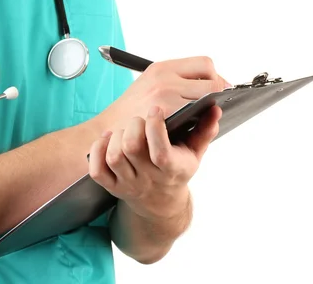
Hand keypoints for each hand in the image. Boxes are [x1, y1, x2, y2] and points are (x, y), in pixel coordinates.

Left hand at [89, 104, 221, 219]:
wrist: (161, 203)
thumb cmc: (177, 169)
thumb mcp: (195, 153)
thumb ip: (205, 130)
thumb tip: (215, 108)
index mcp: (172, 170)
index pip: (160, 151)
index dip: (155, 127)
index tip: (155, 109)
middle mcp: (148, 179)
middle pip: (132, 149)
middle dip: (134, 126)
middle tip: (139, 119)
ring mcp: (128, 184)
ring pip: (114, 157)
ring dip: (116, 136)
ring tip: (124, 129)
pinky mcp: (112, 186)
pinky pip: (98, 170)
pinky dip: (98, 150)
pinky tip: (108, 139)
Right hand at [96, 56, 229, 132]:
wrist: (108, 130)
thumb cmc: (130, 111)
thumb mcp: (149, 85)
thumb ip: (177, 81)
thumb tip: (214, 83)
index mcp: (161, 67)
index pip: (205, 64)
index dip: (214, 77)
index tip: (213, 89)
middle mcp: (164, 77)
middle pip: (212, 81)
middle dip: (215, 93)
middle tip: (208, 106)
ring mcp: (165, 95)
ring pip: (207, 99)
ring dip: (207, 108)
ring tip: (196, 116)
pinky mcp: (166, 113)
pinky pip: (197, 115)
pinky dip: (197, 121)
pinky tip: (187, 126)